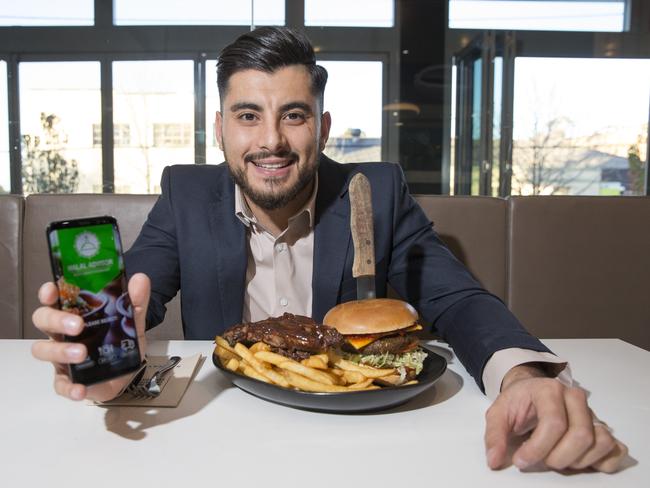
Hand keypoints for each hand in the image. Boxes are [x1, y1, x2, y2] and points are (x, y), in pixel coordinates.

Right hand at [31, 273, 149, 402]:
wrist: (126, 371)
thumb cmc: (119, 341)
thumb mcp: (132, 320)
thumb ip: (135, 301)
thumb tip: (140, 280)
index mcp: (74, 314)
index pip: (55, 298)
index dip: (49, 293)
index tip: (52, 290)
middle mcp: (62, 334)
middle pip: (44, 321)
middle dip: (57, 320)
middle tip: (77, 324)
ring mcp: (61, 357)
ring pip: (44, 350)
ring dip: (61, 351)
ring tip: (81, 353)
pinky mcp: (67, 380)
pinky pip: (60, 384)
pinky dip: (69, 388)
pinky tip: (80, 388)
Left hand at [484, 364, 627, 472]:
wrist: (530, 391)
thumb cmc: (517, 402)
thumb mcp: (498, 414)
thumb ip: (494, 436)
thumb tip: (494, 460)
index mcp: (549, 390)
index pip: (554, 423)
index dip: (538, 448)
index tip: (521, 461)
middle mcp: (574, 398)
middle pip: (581, 435)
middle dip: (559, 457)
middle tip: (542, 460)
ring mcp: (591, 412)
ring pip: (600, 442)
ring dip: (578, 460)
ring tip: (558, 458)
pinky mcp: (601, 427)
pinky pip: (615, 448)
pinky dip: (601, 461)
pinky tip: (579, 460)